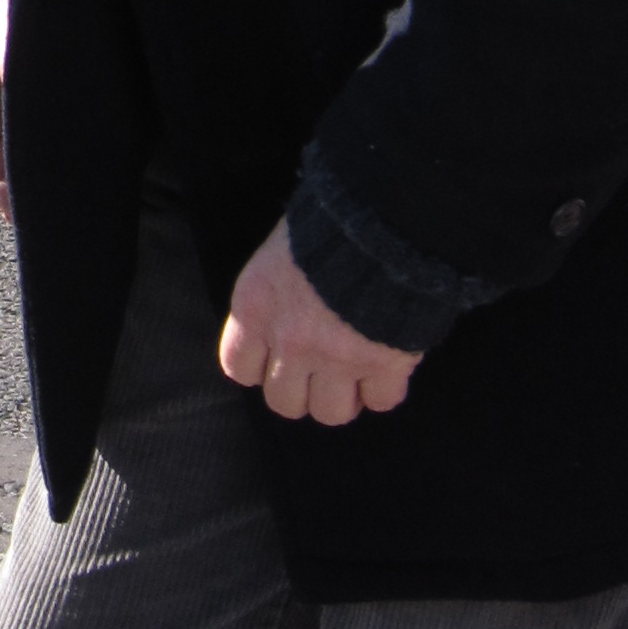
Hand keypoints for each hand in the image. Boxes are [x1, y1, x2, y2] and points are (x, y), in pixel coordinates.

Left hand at [217, 220, 420, 424]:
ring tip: (356, 376)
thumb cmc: (327, 220)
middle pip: (284, 402)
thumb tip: (286, 311)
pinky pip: (382, 401)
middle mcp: (290, 340)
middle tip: (321, 372)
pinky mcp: (384, 363)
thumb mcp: (280, 249)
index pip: (239, 368)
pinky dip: (386, 389)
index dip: (261, 368)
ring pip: (331, 413)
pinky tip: (388, 367)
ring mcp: (336, 357)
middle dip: (304, 391)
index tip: (278, 358)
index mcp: (257, 307)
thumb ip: (276, 292)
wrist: (382, 215)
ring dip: (344, 398)